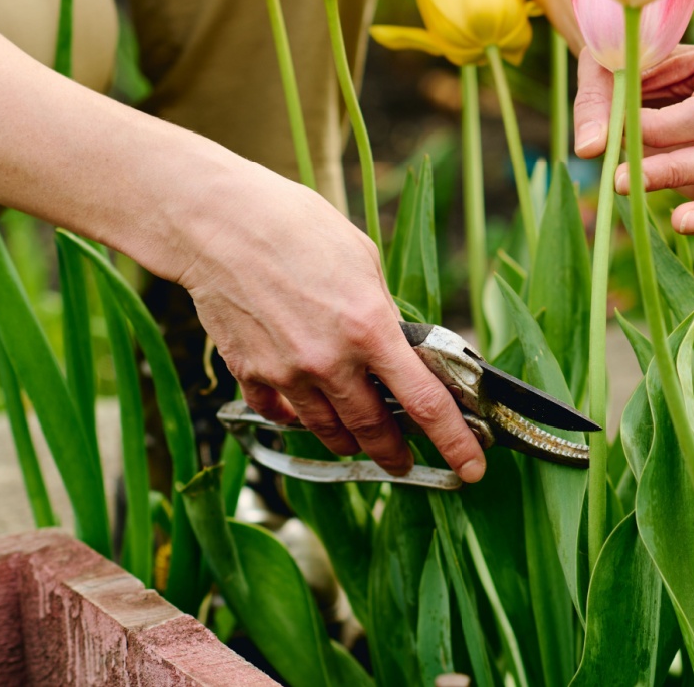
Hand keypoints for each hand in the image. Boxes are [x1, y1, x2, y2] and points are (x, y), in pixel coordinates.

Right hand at [175, 168, 486, 480]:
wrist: (221, 223)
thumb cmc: (298, 227)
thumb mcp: (363, 262)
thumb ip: (381, 313)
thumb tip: (396, 346)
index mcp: (370, 329)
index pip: (425, 403)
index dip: (454, 441)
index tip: (472, 468)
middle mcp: (331, 361)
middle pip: (374, 430)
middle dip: (395, 453)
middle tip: (406, 463)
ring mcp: (287, 373)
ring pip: (327, 431)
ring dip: (350, 442)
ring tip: (361, 443)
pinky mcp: (249, 373)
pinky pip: (280, 414)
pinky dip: (297, 418)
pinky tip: (304, 412)